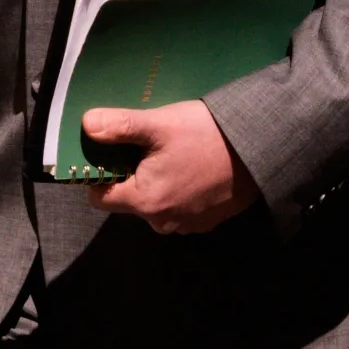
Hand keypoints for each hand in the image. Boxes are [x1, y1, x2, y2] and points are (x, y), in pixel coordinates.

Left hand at [83, 100, 259, 233]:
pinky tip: (194, 168)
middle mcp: (162, 221)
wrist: (262, 149)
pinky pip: (179, 208)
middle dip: (132, 176)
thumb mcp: (160, 124)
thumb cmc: (208, 136)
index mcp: (144, 201)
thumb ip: (119, 126)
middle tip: (151, 147)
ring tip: (176, 155)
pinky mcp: (207, 222)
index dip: (100, 174)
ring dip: (158, 184)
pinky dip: (180, 191)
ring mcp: (186, 224)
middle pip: (128, 201)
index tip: (114, 153)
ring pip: (155, 205)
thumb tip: (86, 124)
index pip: (98, 198)